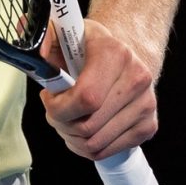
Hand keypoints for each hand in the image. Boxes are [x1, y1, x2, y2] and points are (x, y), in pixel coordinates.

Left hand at [38, 17, 159, 160]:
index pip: (85, 98)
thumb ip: (46, 36)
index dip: (59, 107)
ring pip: (95, 144)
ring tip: (67, 119)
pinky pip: (106, 152)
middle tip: (55, 110)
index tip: (49, 97)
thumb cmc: (90, 48)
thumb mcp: (66, 33)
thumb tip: (37, 51)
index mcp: (115, 53)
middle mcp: (137, 79)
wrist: (123, 56)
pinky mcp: (148, 126)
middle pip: (87, 126)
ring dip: (71, 137)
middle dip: (61, 123)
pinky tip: (81, 130)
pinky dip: (86, 147)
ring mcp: (146, 104)